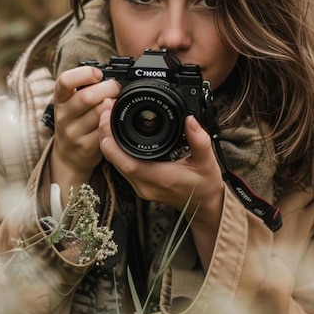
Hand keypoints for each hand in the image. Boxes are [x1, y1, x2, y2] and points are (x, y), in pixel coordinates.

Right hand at [50, 66, 120, 196]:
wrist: (69, 156)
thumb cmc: (75, 121)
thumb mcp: (71, 103)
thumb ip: (85, 89)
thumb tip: (111, 76)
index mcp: (60, 99)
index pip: (64, 81)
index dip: (84, 74)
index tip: (97, 74)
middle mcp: (63, 116)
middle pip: (87, 97)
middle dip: (108, 88)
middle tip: (116, 87)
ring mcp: (74, 133)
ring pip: (99, 113)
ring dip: (113, 105)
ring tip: (116, 102)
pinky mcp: (87, 146)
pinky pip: (106, 130)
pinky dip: (114, 121)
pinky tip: (114, 118)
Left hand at [99, 104, 223, 218]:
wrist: (204, 206)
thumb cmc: (206, 185)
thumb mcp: (207, 161)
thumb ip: (200, 140)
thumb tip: (190, 119)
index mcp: (160, 178)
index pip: (125, 161)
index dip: (111, 138)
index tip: (109, 114)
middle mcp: (144, 185)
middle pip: (113, 158)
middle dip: (105, 131)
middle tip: (107, 107)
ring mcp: (139, 186)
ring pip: (114, 161)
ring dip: (108, 139)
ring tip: (110, 115)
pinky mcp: (138, 184)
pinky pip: (120, 164)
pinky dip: (115, 147)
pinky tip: (117, 131)